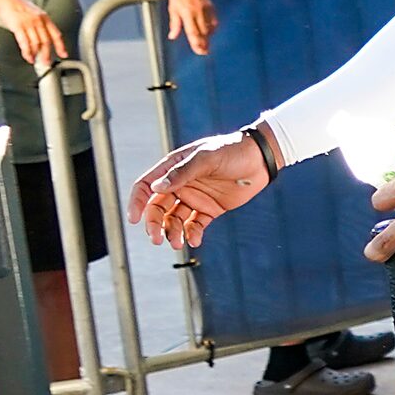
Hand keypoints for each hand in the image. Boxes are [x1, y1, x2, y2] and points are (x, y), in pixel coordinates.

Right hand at [0, 0, 65, 67]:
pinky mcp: (18, 26)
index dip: (60, 46)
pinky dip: (27, 52)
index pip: (56, 34)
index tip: (63, 54)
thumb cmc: (16, 5)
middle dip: (47, 54)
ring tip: (35, 61)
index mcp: (44, 17)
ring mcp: (28, 23)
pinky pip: (25, 43)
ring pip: (36, 44)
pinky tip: (28, 57)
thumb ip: (40, 23)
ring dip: (36, 55)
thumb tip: (43, 38)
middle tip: (47, 63)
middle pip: (46, 41)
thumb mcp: (34, 12)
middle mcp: (38, 20)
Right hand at [127, 129, 267, 247]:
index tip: (134, 219)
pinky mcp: (209, 209)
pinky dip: (192, 234)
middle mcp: (180, 184)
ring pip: (174, 219)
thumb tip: (156, 187)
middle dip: (154, 224)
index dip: (137, 202)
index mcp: (173, 168)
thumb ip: (182, 173)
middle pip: (157, 208)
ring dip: (172, 232)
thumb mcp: (206, 158)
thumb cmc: (232, 151)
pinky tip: (195, 240)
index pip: (146, 186)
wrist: (260, 159)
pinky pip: (195, 225)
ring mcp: (194, 198)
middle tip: (157, 239)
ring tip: (177, 243)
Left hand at [164, 0, 216, 54]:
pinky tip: (210, 31)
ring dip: (208, 36)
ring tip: (207, 44)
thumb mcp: (172, 9)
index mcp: (187, 12)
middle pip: (203, 32)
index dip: (196, 43)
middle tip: (204, 51)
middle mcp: (197, 11)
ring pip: (209, 26)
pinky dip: (212, 27)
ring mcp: (205, 8)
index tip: (199, 50)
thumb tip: (172, 36)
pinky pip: (214, 19)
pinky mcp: (210, 5)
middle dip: (204, 43)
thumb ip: (174, 24)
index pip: (193, 32)